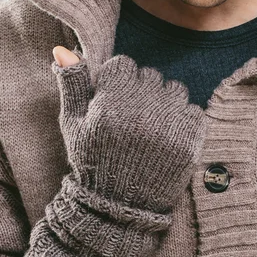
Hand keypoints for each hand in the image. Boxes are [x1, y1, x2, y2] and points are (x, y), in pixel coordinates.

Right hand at [51, 45, 205, 213]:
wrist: (119, 207)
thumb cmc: (93, 162)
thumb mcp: (73, 124)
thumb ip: (71, 85)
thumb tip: (62, 49)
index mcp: (110, 105)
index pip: (124, 65)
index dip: (118, 82)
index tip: (115, 101)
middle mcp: (141, 113)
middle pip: (150, 76)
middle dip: (141, 92)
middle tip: (133, 119)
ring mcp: (168, 128)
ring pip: (175, 90)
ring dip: (165, 103)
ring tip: (152, 126)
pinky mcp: (190, 142)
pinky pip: (194, 111)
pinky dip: (184, 120)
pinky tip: (169, 137)